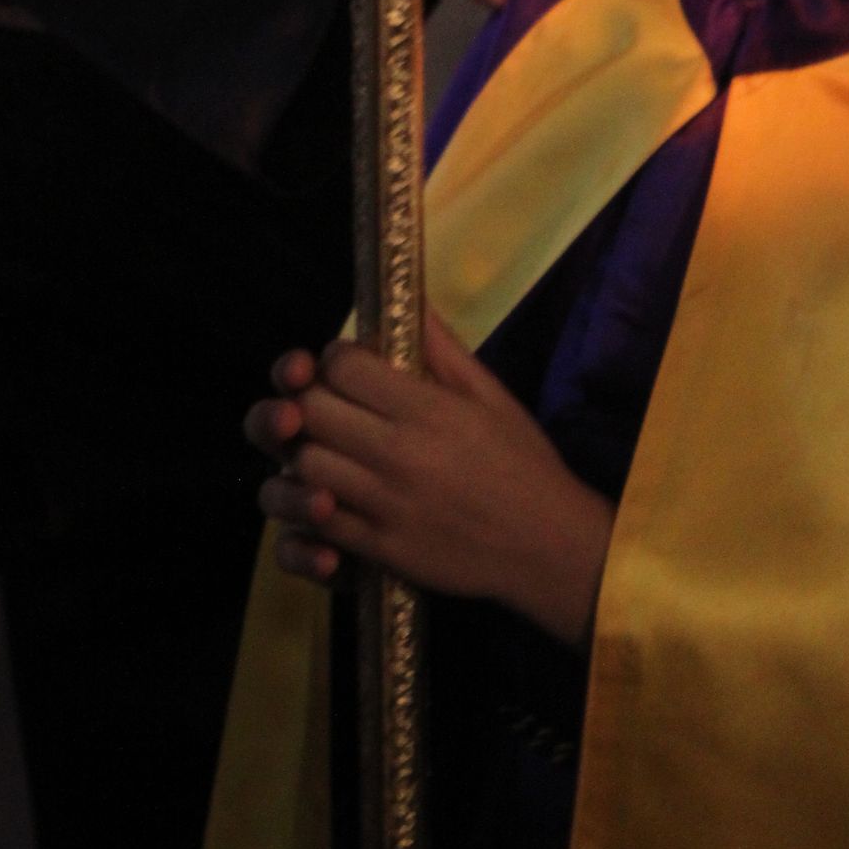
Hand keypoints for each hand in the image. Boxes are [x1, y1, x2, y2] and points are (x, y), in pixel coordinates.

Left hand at [249, 316, 614, 646]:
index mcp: (428, 409)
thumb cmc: (521, 462)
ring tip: (328, 448)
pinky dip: (310, 505)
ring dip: (305, 451)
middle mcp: (399, 454)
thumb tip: (408, 299)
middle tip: (329, 405)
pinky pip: (316, 524)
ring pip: (302, 465)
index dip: (336, 358)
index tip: (350, 366)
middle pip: (309, 411)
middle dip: (310, 399)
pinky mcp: (378, 550)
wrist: (546, 545)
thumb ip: (442, 348)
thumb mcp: (491, 395)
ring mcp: (385, 506)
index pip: (343, 366)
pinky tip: (329, 494)